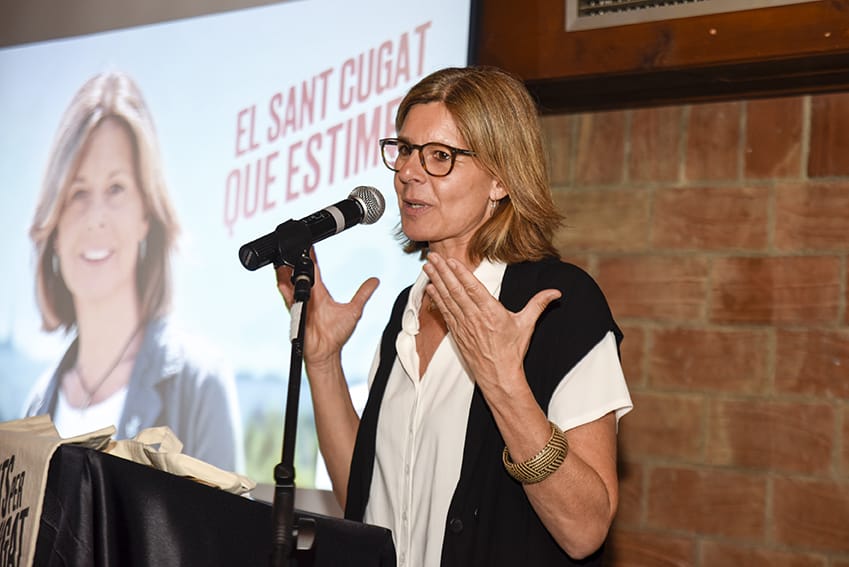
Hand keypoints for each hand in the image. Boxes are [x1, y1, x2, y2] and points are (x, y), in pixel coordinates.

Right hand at [275, 248, 378, 368]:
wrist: (326, 352)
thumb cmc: (336, 334)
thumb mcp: (354, 310)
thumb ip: (363, 294)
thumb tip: (375, 281)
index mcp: (320, 292)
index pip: (314, 270)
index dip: (311, 256)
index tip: (310, 243)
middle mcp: (308, 295)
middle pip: (300, 272)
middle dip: (297, 259)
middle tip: (296, 245)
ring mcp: (300, 303)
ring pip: (290, 282)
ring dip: (288, 271)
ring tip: (287, 259)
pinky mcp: (295, 312)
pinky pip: (287, 298)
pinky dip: (285, 288)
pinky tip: (282, 279)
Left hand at [422, 253, 560, 394]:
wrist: (498, 376)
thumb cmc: (513, 350)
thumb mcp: (527, 325)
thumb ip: (539, 304)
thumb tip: (556, 292)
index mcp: (492, 312)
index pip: (474, 289)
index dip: (461, 274)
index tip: (450, 261)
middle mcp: (475, 318)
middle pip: (456, 291)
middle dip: (442, 272)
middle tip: (432, 257)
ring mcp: (464, 325)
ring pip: (447, 299)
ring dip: (436, 282)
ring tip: (427, 267)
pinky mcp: (457, 333)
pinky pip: (444, 312)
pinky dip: (436, 299)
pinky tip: (429, 288)